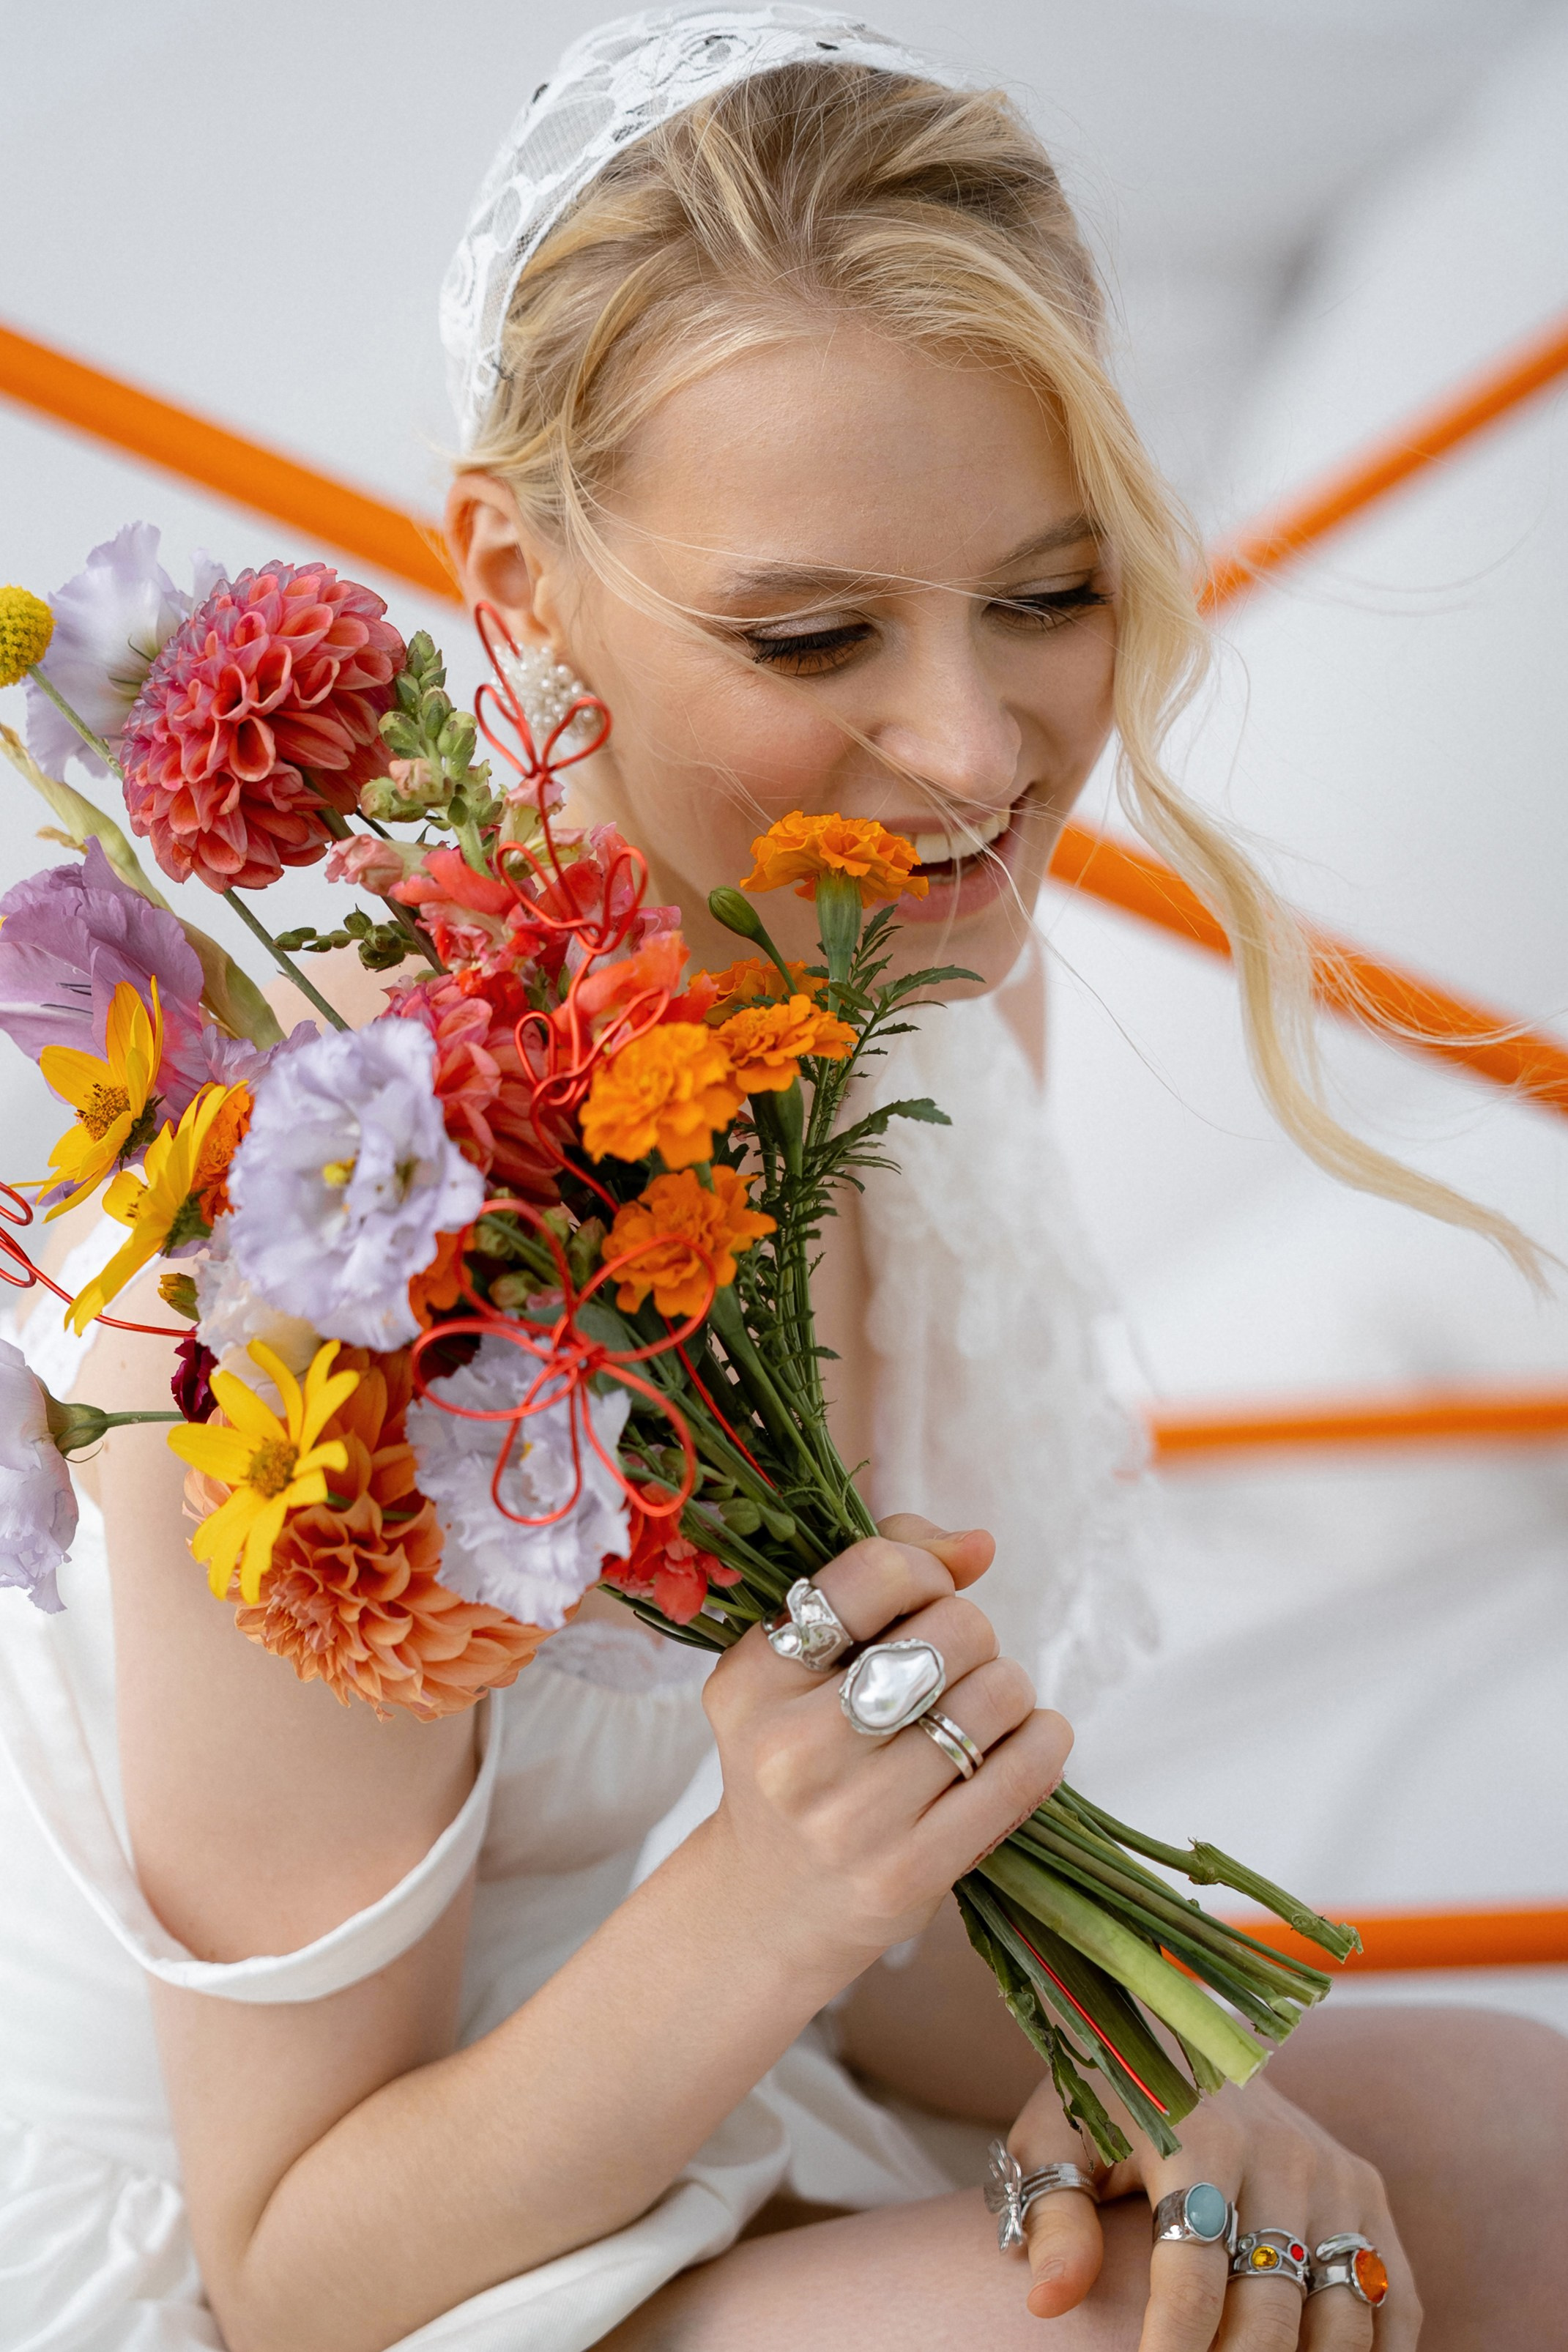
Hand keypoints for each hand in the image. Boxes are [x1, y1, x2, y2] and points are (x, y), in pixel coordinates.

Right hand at [699, 1513, 1073, 1976]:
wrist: (770, 1904)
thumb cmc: (797, 1754)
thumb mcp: (795, 1663)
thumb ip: (878, 1575)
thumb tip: (979, 1545)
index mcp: (753, 1679)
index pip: (874, 1574)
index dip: (924, 1568)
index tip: (927, 1593)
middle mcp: (793, 1748)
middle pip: (953, 1629)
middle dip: (970, 1633)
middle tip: (951, 1666)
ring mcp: (853, 1817)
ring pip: (996, 1695)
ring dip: (1009, 1687)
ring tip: (982, 1708)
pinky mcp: (910, 1872)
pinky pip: (1021, 1773)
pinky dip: (1044, 1741)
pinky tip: (1026, 1740)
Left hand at [1005, 2064, 1420, 2347]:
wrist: (1180, 2023)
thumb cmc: (1107, 2097)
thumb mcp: (1057, 2136)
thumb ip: (1055, 2215)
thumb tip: (1050, 2302)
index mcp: (1198, 2138)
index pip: (1194, 2276)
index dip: (1174, 2348)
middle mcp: (1281, 2155)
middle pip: (1272, 2309)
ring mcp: (1335, 2174)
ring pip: (1342, 2315)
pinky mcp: (1368, 2190)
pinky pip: (1392, 2295)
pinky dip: (1376, 2351)